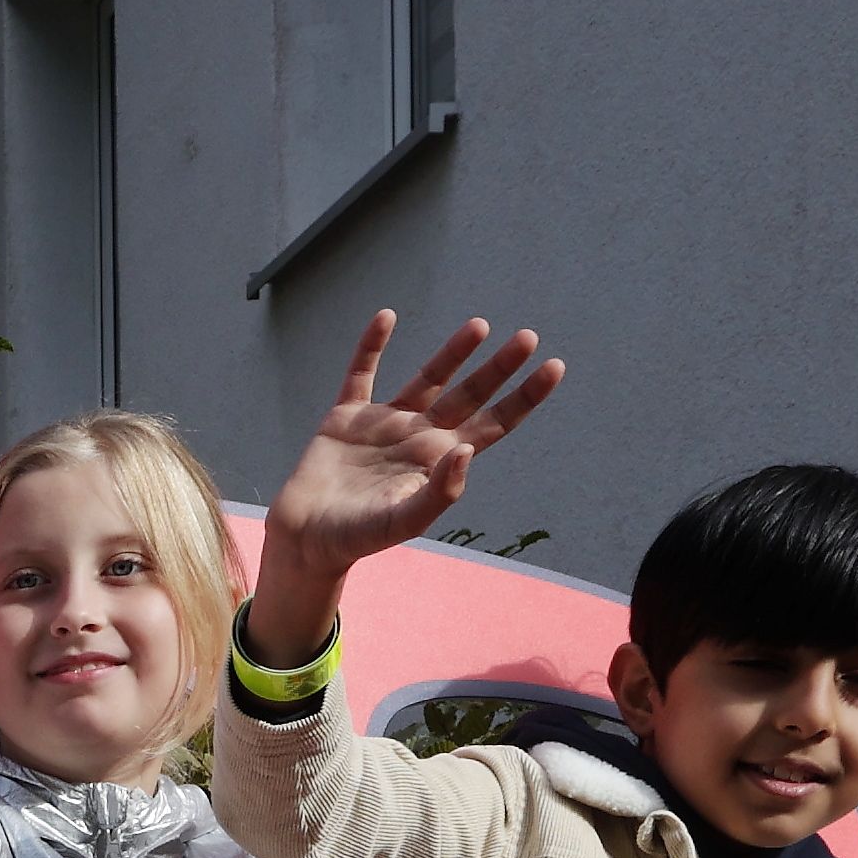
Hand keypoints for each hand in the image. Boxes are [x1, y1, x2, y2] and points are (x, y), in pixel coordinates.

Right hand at [243, 310, 565, 663]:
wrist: (304, 539)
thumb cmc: (357, 538)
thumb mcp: (402, 521)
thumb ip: (438, 491)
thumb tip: (466, 450)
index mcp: (439, 460)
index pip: (494, 424)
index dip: (524, 397)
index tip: (553, 367)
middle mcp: (418, 436)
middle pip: (469, 395)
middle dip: (499, 368)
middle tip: (528, 338)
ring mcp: (384, 423)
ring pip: (428, 378)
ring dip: (453, 353)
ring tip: (480, 326)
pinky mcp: (346, 417)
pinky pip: (362, 374)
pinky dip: (372, 346)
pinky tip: (386, 318)